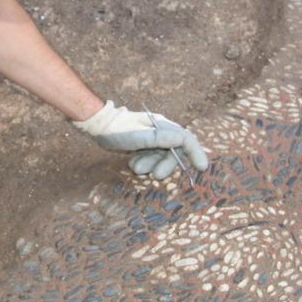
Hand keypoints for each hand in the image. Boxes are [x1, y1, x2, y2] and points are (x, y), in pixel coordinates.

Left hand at [73, 100, 207, 179]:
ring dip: (151, 166)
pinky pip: (152, 158)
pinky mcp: (146, 146)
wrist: (99, 127)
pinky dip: (145, 164)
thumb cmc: (117, 130)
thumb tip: (181, 139)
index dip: (196, 152)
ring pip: (162, 158)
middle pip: (174, 152)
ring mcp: (154, 139)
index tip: (202, 168)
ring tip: (134, 167)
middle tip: (154, 176)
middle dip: (166, 166)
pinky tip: (132, 163)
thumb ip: (159, 138)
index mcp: (163, 126)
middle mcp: (161, 132)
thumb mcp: (137, 137)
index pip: (186, 138)